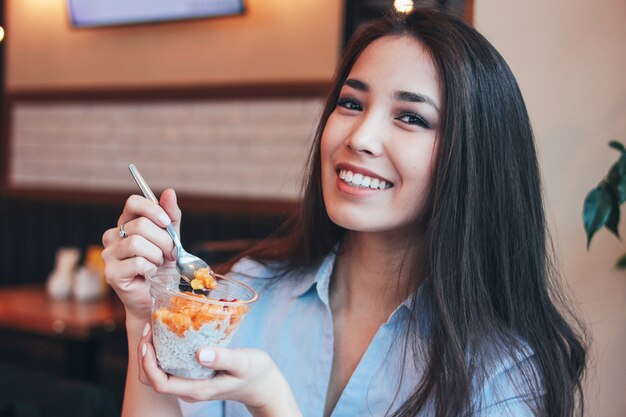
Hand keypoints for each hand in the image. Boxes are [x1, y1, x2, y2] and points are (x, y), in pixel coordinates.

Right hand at [102, 189, 181, 321]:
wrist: (159, 296)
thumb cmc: (163, 267)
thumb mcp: (171, 238)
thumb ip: (170, 217)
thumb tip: (169, 192)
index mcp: (126, 223)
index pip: (133, 202)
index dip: (153, 209)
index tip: (166, 223)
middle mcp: (113, 236)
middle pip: (140, 224)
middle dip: (163, 240)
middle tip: (169, 254)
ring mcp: (108, 255)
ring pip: (137, 243)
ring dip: (157, 256)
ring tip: (158, 264)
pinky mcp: (111, 274)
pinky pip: (137, 262)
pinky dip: (151, 269)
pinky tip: (150, 274)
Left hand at [138, 325, 302, 416]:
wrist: (264, 384)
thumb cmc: (255, 373)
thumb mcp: (243, 363)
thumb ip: (223, 359)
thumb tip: (199, 354)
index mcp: (196, 389)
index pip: (160, 383)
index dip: (148, 363)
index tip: (149, 341)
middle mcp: (189, 389)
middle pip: (153, 379)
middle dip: (145, 355)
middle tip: (150, 328)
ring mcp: (190, 383)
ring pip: (159, 373)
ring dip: (152, 352)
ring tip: (156, 328)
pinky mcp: (194, 375)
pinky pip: (170, 366)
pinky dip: (163, 351)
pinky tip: (170, 333)